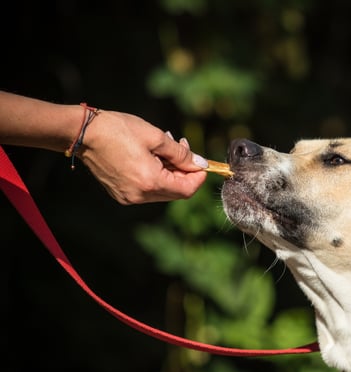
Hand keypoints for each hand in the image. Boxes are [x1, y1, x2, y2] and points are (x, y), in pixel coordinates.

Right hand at [80, 110, 207, 203]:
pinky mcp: (121, 194)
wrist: (83, 133)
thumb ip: (181, 154)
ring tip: (166, 147)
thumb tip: (200, 164)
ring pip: (162, 191)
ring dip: (170, 172)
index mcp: (150, 182)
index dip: (199, 176)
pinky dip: (156, 175)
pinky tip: (152, 156)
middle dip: (185, 172)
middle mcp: (140, 195)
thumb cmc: (119, 130)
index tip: (202, 162)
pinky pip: (148, 189)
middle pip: (176, 192)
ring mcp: (129, 197)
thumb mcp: (156, 137)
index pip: (187, 189)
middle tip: (182, 147)